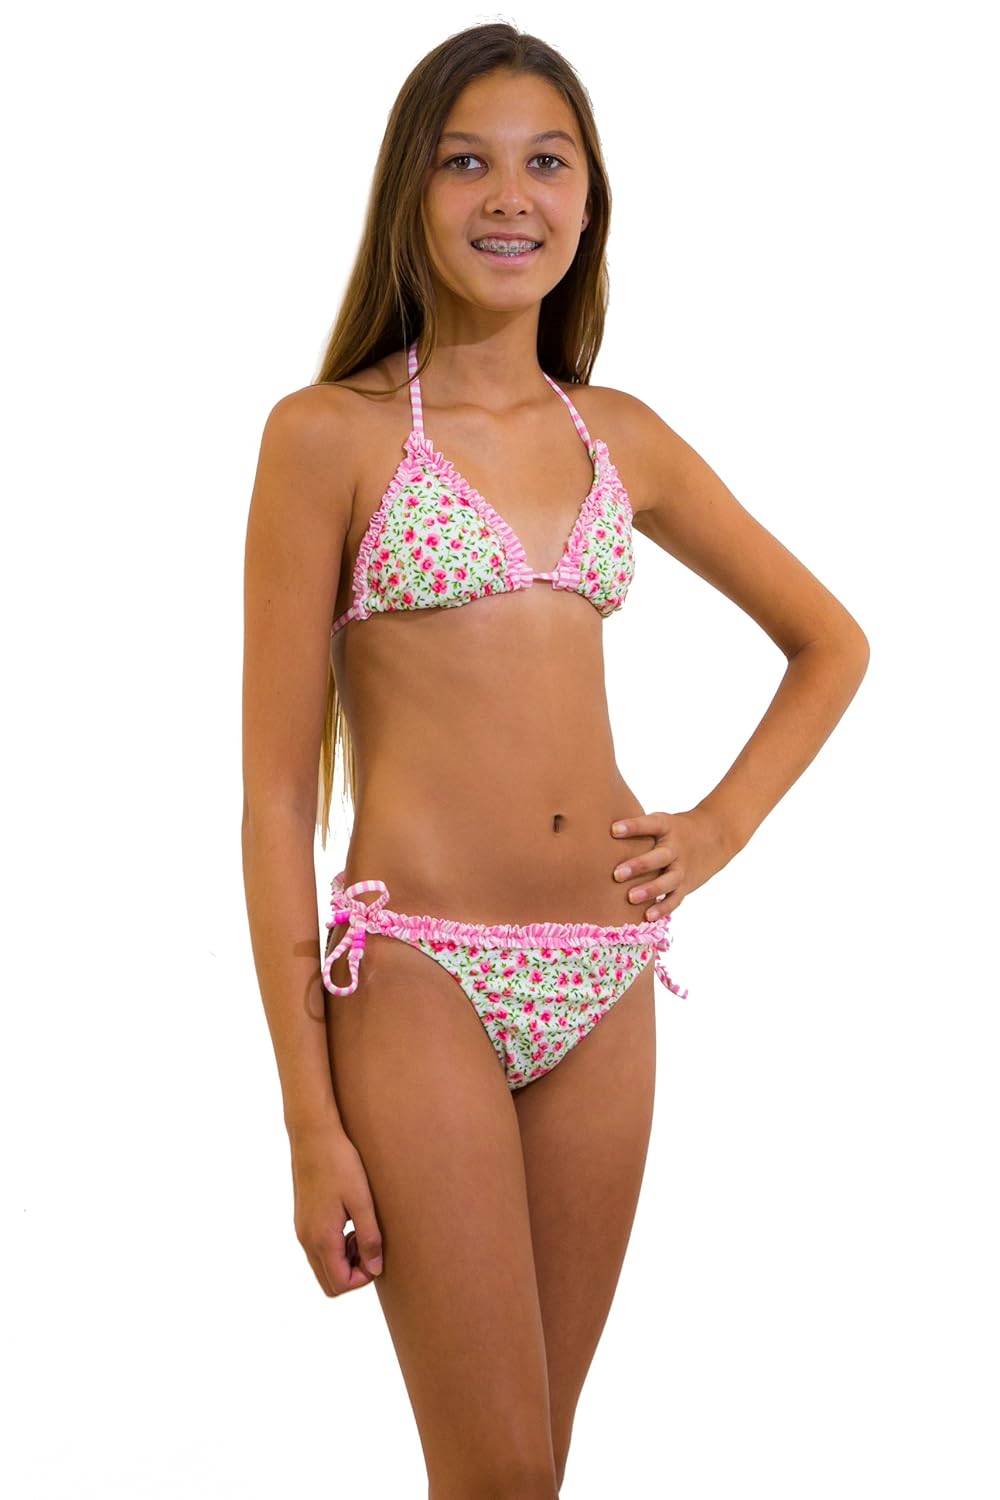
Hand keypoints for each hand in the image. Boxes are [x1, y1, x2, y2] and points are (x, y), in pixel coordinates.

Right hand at [289, 1125, 384, 1295]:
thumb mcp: (362, 1201)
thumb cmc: (340, 1163)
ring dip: (345, 1259)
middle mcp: (306, 1240)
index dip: (363, 1277)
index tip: (376, 1253)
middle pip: (329, 1282)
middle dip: (353, 1273)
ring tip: (361, 1230)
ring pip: (323, 1266)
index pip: (340, 1284)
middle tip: (368, 1244)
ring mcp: (302, 1230)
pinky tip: (349, 1221)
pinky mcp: (303, 1220)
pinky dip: (335, 1247)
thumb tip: (375, 1269)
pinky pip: (318, 1249)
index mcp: (321, 1238)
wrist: (313, 1135)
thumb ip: (369, 1238)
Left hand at [610, 807, 732, 918]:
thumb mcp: (662, 820)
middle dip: (639, 865)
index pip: (650, 824)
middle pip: (659, 857)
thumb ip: (639, 828)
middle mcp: (676, 848)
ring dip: (650, 890)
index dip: (633, 827)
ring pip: (668, 881)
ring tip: (630, 898)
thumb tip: (600, 832)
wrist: (716, 836)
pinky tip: (648, 917)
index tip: (613, 830)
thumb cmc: (675, 829)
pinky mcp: (687, 884)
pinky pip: (675, 899)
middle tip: (617, 873)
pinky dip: (663, 908)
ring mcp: (683, 868)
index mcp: (667, 827)